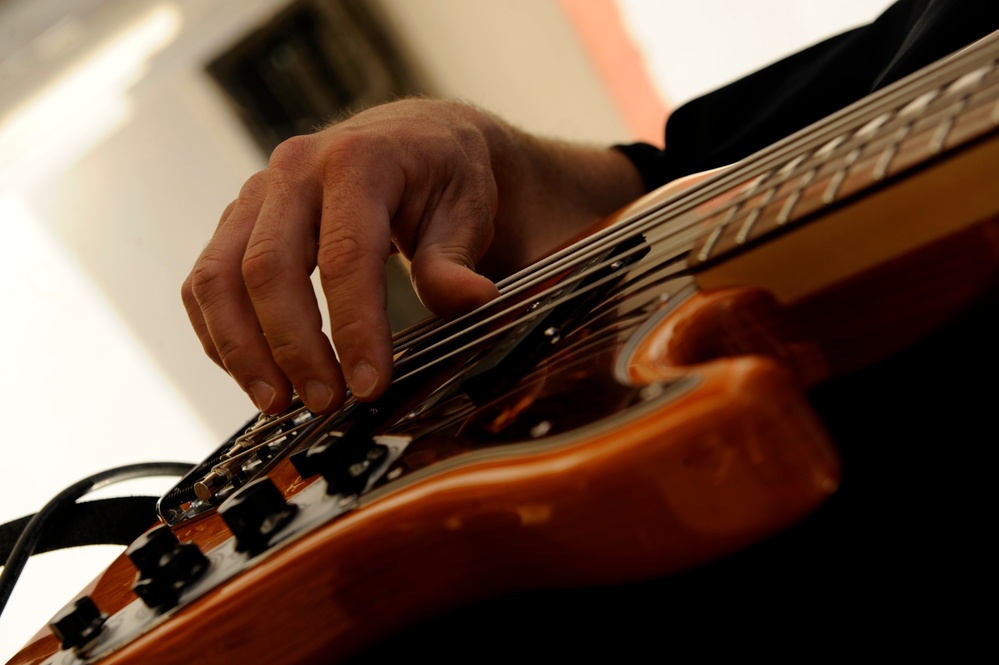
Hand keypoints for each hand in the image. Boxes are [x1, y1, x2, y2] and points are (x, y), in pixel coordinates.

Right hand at [182, 99, 644, 414]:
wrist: (414, 141)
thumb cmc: (443, 177)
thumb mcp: (466, 211)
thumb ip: (454, 261)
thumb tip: (472, 298)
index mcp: (359, 160)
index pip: (347, 255)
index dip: (355, 327)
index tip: (369, 385)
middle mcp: (295, 169)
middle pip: (268, 267)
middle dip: (293, 346)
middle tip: (325, 403)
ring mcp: (257, 193)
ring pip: (218, 276)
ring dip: (241, 348)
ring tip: (278, 403)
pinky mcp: (238, 220)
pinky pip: (205, 282)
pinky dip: (219, 334)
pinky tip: (253, 374)